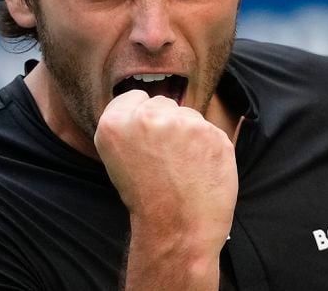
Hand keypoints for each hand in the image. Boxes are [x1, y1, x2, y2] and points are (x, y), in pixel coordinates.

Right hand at [94, 90, 237, 272]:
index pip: (134, 97)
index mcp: (114, 122)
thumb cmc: (146, 198)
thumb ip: (127, 126)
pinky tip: (200, 170)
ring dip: (189, 135)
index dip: (141, 119)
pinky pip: (210, 131)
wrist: (177, 230)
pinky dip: (209, 148)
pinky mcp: (212, 133)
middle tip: (164, 158)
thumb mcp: (115, 158)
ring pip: (188, 116)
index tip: (145, 140)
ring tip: (183, 167)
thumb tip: (148, 106)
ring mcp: (182, 123)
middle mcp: (146, 116)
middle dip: (166, 124)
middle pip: (163, 104)